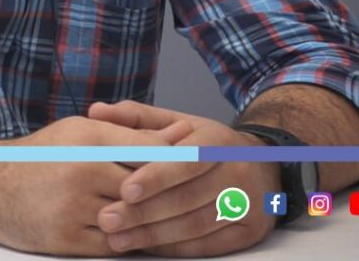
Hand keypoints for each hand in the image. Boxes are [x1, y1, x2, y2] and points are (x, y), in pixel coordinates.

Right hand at [0, 115, 193, 256]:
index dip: (183, 159)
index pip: (149, 149)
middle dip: (176, 194)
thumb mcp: (79, 133)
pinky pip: (115, 246)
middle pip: (146, 188)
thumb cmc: (40, 156)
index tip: (212, 162)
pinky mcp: (66, 240)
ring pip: (134, 220)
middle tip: (209, 196)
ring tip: (183, 218)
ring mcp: (73, 208)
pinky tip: (146, 236)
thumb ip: (128, 134)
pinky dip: (134, 242)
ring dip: (158, 222)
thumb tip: (180, 136)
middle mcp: (80, 170)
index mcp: (86, 138)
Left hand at [88, 101, 279, 256]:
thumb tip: (95, 111)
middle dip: (144, 212)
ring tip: (117, 239)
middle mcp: (238, 171)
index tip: (125, 190)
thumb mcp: (176, 122)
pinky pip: (209, 245)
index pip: (188, 161)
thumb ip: (134, 117)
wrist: (263, 165)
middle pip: (188, 198)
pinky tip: (146, 247)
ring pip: (197, 225)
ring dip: (154, 235)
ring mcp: (249, 204)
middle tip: (108, 220)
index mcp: (218, 141)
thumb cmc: (205, 143)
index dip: (157, 177)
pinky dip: (175, 248)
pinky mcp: (251, 231)